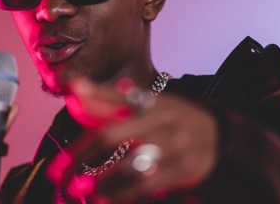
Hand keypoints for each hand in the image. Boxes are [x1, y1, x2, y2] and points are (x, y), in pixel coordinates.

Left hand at [48, 78, 218, 202]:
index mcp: (151, 100)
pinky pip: (152, 184)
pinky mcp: (188, 169)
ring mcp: (177, 145)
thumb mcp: (147, 102)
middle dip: (82, 155)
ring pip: (131, 165)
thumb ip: (110, 98)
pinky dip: (126, 194)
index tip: (59, 150)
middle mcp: (163, 119)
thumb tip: (75, 86)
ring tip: (79, 191)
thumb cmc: (173, 116)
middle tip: (59, 175)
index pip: (110, 107)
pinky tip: (106, 200)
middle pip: (114, 134)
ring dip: (102, 180)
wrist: (220, 132)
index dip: (84, 121)